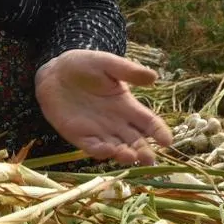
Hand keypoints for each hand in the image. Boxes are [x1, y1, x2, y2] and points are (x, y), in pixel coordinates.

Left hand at [35, 49, 172, 165]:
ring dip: (125, 155)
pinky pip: (93, 148)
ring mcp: (99, 132)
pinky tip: (108, 150)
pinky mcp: (80, 137)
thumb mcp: (108, 64)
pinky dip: (101, 151)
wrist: (56, 72)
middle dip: (144, 151)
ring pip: (117, 149)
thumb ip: (129, 71)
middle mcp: (117, 123)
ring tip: (131, 157)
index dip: (159, 132)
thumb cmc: (86, 65)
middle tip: (149, 158)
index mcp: (128, 106)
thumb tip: (154, 77)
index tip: (167, 141)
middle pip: (136, 141)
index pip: (149, 123)